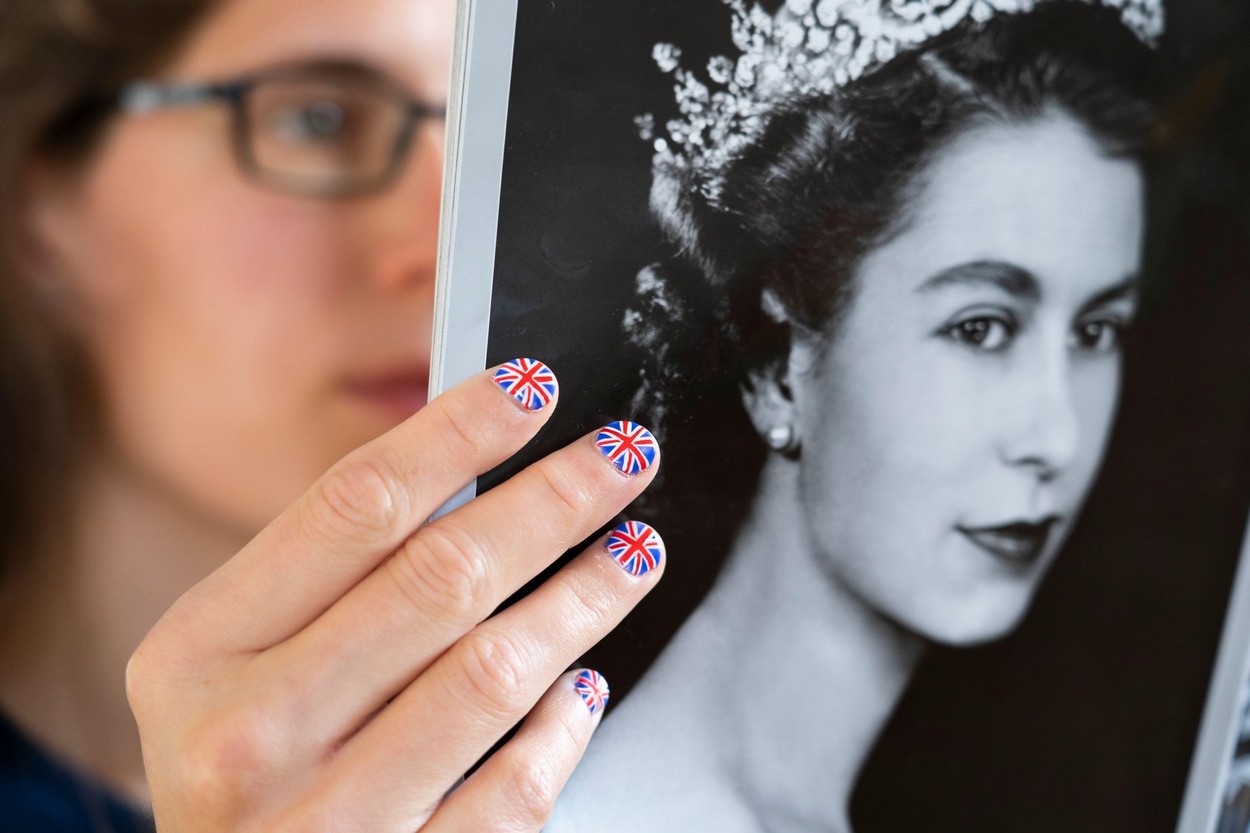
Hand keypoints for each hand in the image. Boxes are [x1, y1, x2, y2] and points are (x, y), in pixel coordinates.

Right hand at [126, 361, 662, 830]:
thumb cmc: (244, 763)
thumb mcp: (237, 663)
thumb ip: (332, 579)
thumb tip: (476, 471)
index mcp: (199, 652)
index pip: (353, 506)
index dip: (457, 434)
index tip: (533, 388)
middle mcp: (247, 735)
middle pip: (439, 577)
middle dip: (553, 500)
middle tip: (624, 456)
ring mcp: (320, 821)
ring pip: (491, 674)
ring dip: (584, 597)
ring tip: (636, 548)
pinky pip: (513, 792)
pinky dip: (562, 729)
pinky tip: (586, 683)